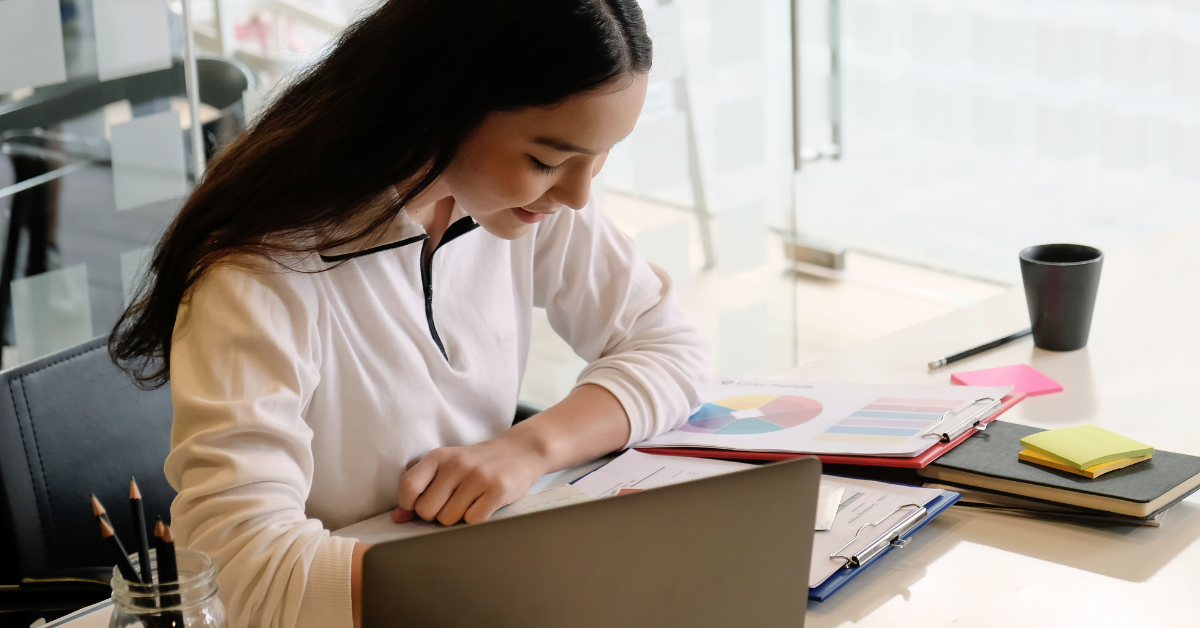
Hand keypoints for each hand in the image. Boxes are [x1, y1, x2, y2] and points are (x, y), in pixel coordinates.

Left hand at [392, 432, 550, 525]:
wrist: (520, 451)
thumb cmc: (477, 464)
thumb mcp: (446, 468)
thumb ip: (420, 490)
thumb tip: (397, 518)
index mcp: (438, 457)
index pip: (408, 487)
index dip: (410, 505)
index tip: (421, 505)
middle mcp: (456, 464)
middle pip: (427, 511)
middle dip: (437, 515)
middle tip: (452, 504)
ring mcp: (478, 476)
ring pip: (449, 519)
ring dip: (458, 519)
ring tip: (471, 502)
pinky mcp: (498, 489)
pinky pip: (473, 521)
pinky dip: (476, 520)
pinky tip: (484, 506)